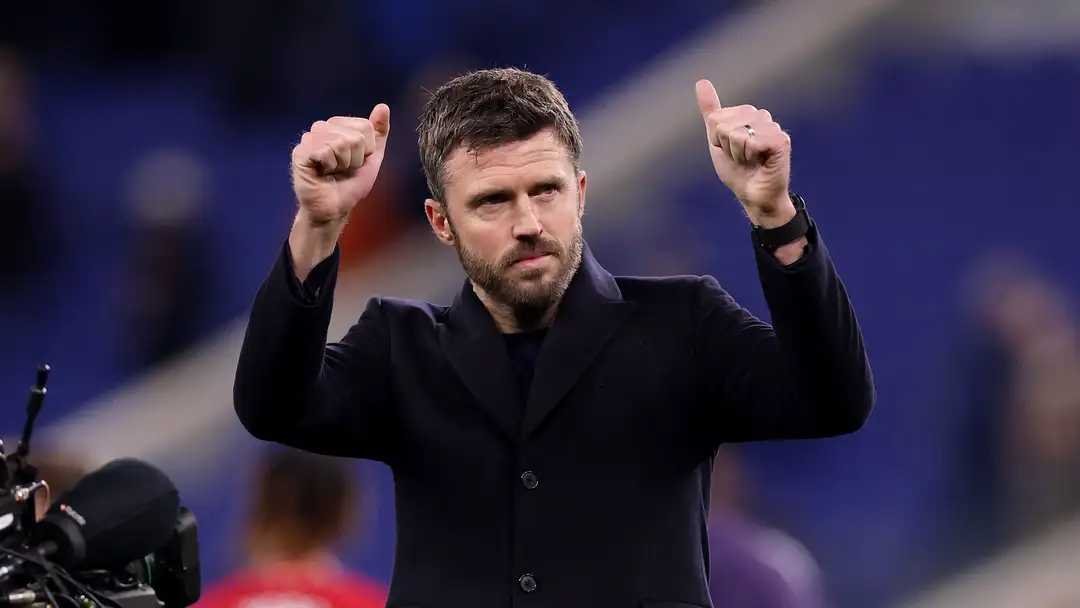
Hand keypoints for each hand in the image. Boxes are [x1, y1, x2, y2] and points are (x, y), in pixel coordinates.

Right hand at [290, 104, 390, 225]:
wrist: (336, 207)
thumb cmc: (351, 183)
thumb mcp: (372, 157)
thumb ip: (378, 132)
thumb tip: (383, 106)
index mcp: (338, 126)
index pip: (365, 127)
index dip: (366, 150)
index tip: (356, 162)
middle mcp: (322, 128)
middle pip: (354, 136)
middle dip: (355, 159)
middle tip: (343, 169)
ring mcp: (309, 139)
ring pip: (340, 143)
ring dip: (342, 164)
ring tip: (333, 171)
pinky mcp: (300, 152)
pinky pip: (324, 151)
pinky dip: (329, 166)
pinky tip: (322, 172)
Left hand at [695, 80, 792, 226]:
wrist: (754, 195)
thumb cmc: (738, 171)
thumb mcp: (717, 141)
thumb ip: (711, 111)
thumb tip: (701, 81)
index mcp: (746, 114)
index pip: (715, 119)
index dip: (717, 141)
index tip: (730, 152)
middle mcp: (761, 116)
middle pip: (723, 125)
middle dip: (726, 147)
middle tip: (741, 158)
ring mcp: (772, 127)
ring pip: (736, 134)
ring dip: (738, 154)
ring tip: (750, 161)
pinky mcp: (781, 139)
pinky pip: (751, 142)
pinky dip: (750, 156)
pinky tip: (761, 162)